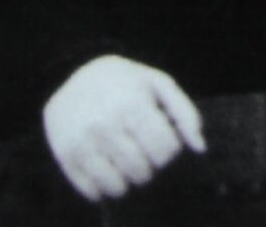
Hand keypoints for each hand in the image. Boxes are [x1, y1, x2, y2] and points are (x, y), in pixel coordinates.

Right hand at [41, 54, 204, 202]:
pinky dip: (104, 186)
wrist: (70, 72)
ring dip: (127, 178)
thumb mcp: (157, 83)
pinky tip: (105, 164)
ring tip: (125, 159)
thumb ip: (184, 113)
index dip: (168, 149)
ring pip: (118, 187)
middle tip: (141, 149)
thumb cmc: (123, 81)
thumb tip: (200, 148)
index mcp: (130, 103)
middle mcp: (103, 124)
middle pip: (142, 172)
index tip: (160, 139)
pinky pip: (94, 192)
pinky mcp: (65, 157)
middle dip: (148, 165)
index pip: (164, 151)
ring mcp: (81, 143)